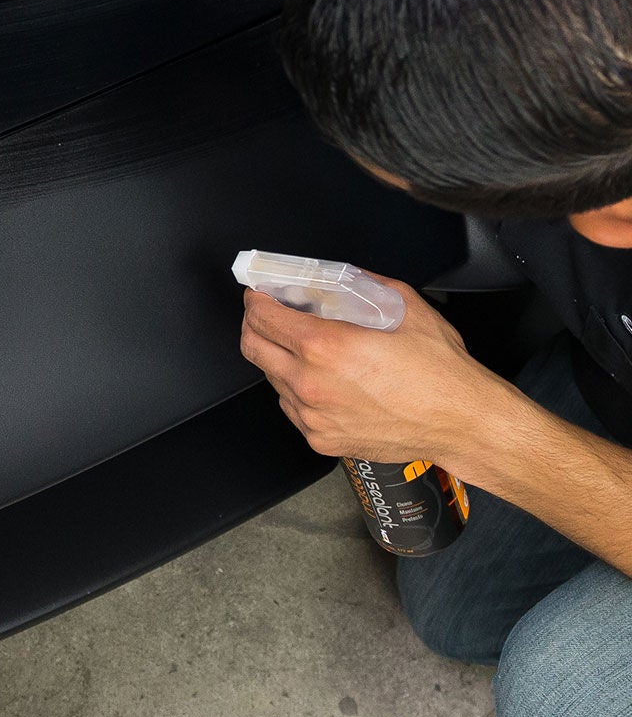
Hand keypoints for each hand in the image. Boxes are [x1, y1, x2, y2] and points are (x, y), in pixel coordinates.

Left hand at [239, 278, 512, 469]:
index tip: (259, 294)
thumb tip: (333, 277)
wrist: (463, 424)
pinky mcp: (321, 439)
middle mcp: (311, 384)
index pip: (262, 317)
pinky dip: (297, 390)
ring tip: (304, 349)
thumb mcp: (404, 307)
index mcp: (325, 347)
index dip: (256, 300)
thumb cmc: (440, 372)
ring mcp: (313, 416)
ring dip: (278, 358)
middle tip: (269, 315)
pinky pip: (292, 408)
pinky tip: (322, 380)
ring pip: (271, 379)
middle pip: (252, 347)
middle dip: (255, 325)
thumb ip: (361, 285)